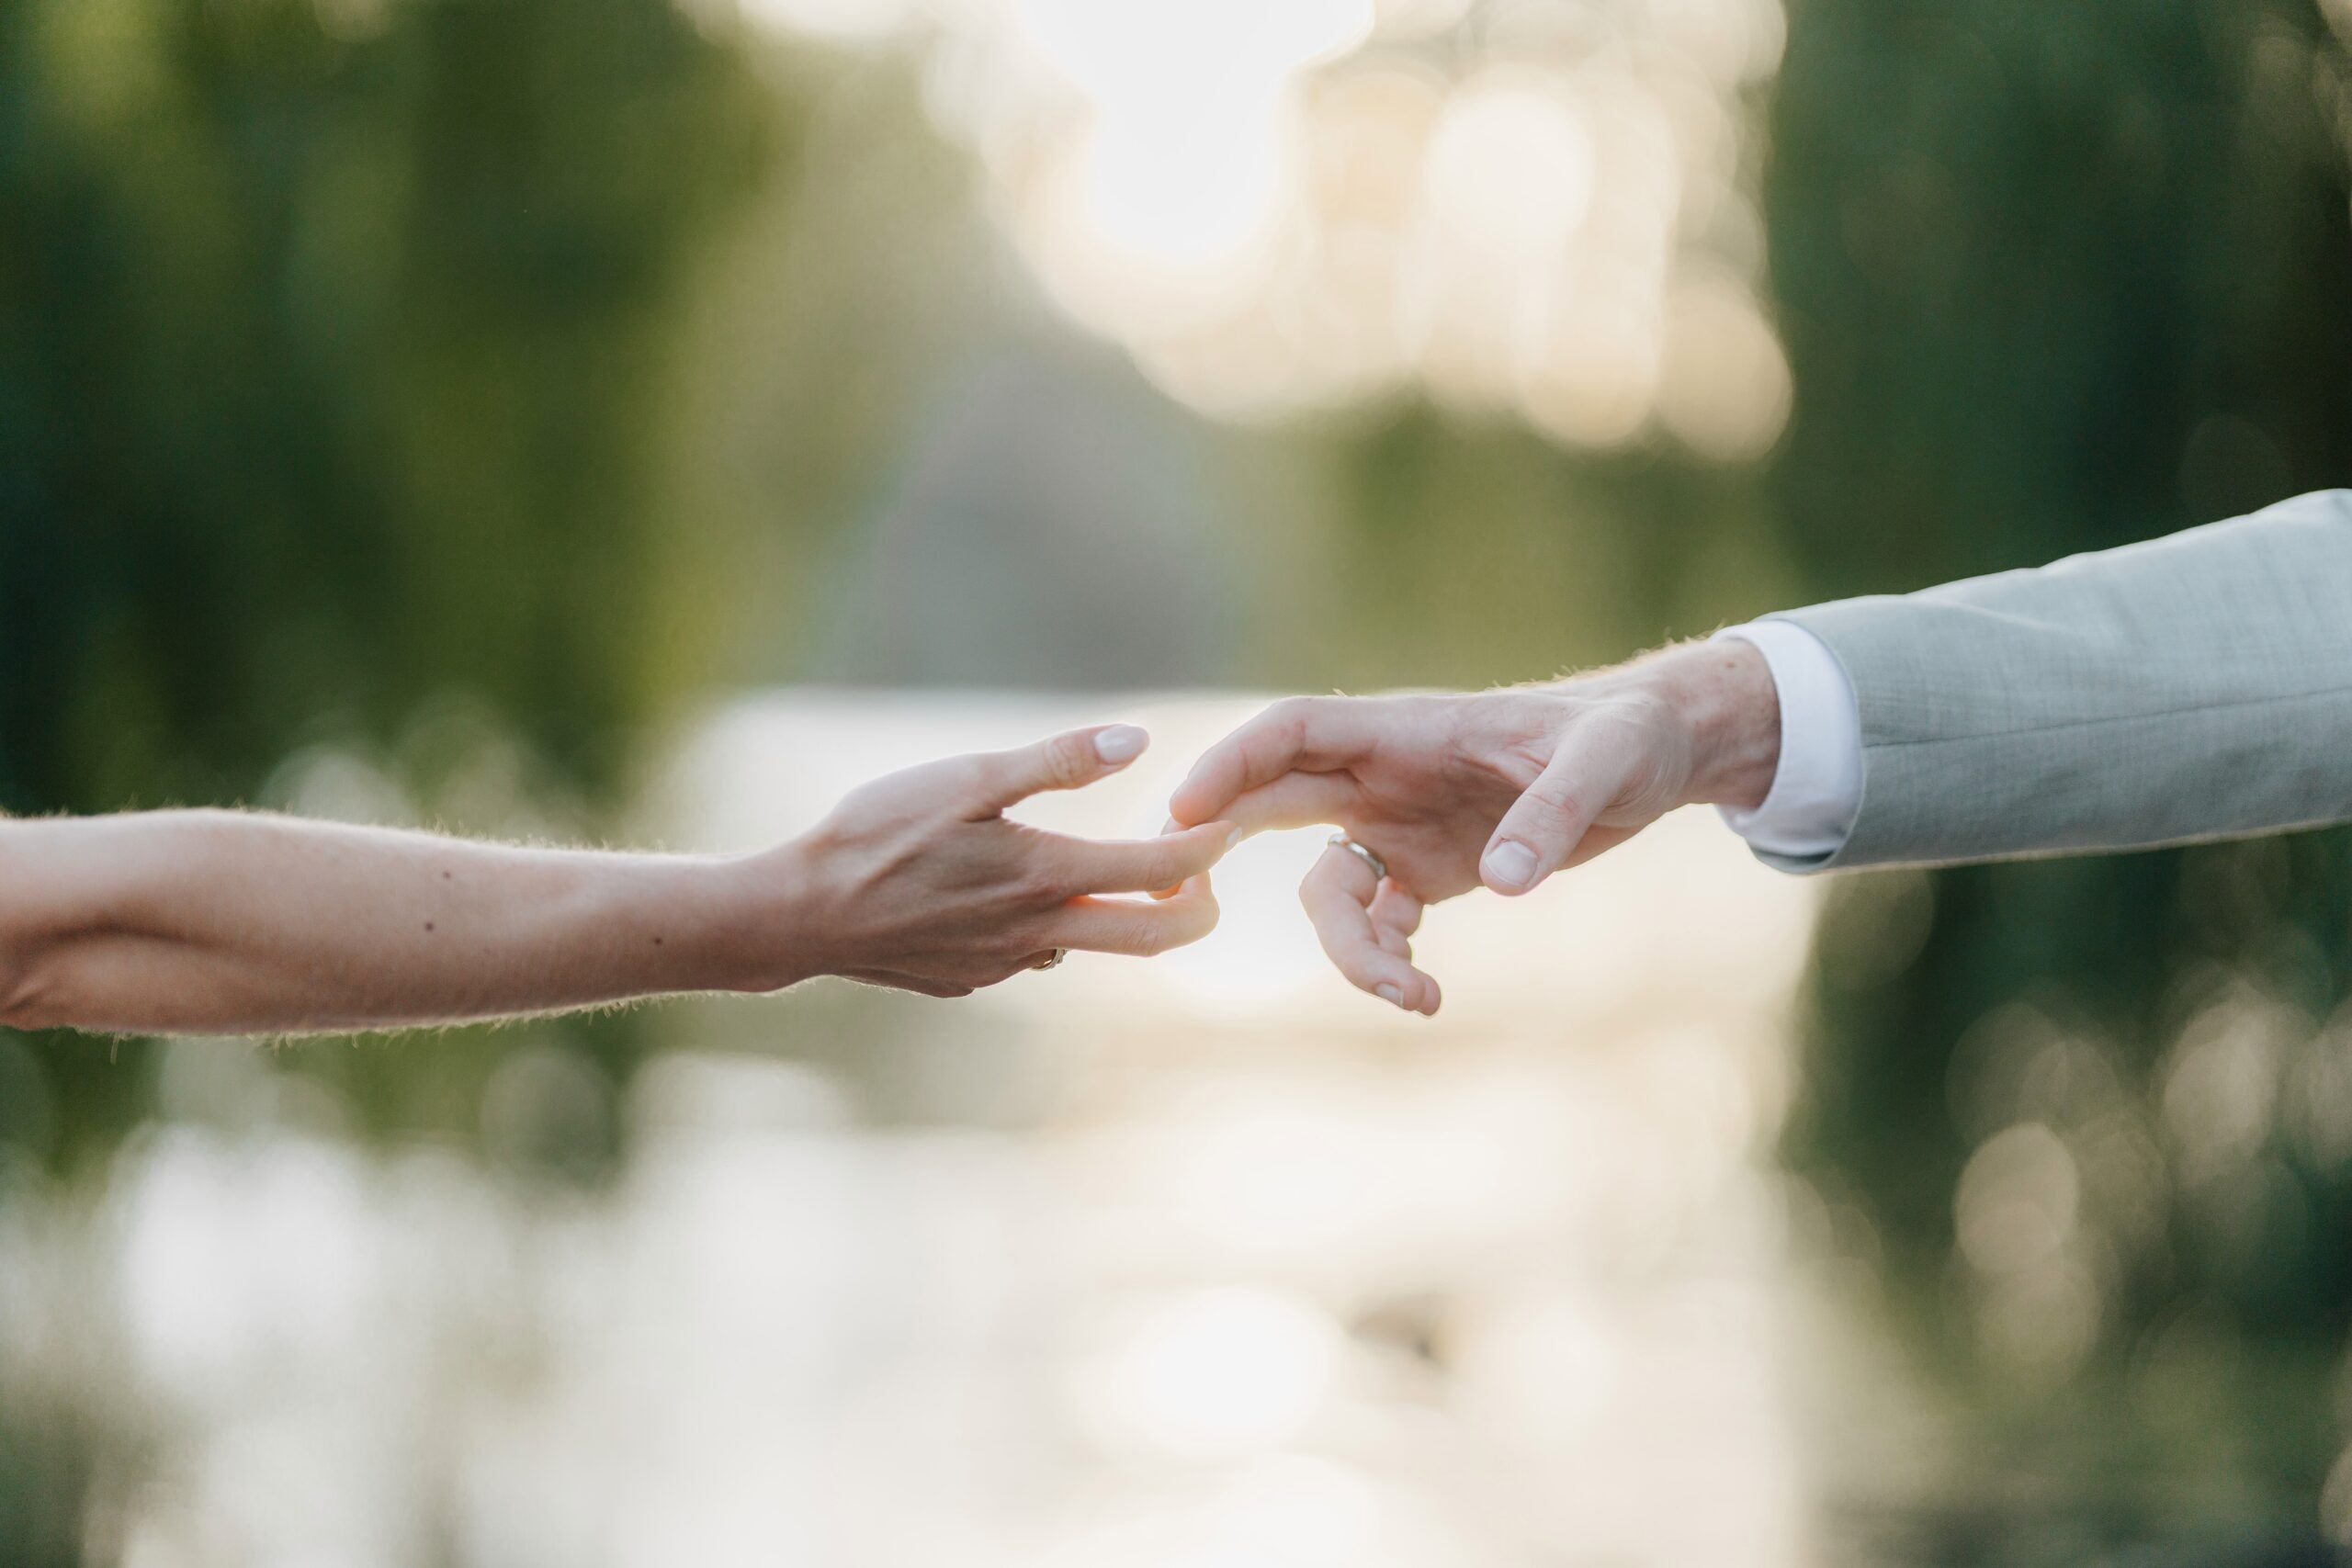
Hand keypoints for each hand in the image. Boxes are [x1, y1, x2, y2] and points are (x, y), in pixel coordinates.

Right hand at [754, 724, 1234, 997]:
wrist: (799, 913)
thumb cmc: (875, 833)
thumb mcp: (965, 776)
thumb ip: (1057, 760)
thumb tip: (1137, 739)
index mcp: (1044, 877)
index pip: (1159, 872)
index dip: (1207, 849)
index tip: (1229, 825)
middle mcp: (1038, 934)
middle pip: (1155, 939)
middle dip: (1194, 907)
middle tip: (1200, 870)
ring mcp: (1006, 967)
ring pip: (1090, 946)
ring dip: (1114, 912)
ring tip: (1103, 864)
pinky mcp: (973, 981)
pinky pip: (1032, 957)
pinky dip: (1048, 926)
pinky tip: (1009, 893)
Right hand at [1164, 643, 1778, 1013]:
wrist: (1659, 754)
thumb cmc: (1631, 733)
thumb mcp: (1609, 763)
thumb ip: (1553, 812)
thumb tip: (1506, 880)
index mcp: (1411, 728)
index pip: (1297, 730)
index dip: (1234, 762)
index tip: (1186, 808)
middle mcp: (1388, 774)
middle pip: (1277, 801)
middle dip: (1228, 844)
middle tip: (1187, 895)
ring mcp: (1402, 824)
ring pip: (1329, 887)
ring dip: (1346, 947)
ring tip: (1410, 994)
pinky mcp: (1429, 870)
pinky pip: (1379, 922)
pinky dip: (1387, 964)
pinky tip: (1426, 995)